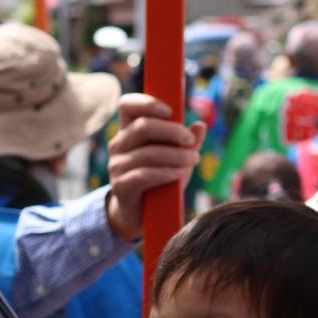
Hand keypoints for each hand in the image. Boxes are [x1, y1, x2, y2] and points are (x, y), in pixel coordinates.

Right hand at [105, 94, 202, 241]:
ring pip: (148, 153)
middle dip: (172, 131)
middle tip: (191, 141)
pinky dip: (166, 173)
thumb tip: (200, 126)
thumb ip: (187, 142)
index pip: (127, 105)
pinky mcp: (121, 186)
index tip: (170, 110)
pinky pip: (144, 175)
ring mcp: (117, 166)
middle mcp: (119, 144)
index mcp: (129, 130)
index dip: (147, 102)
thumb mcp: (176, 158)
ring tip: (193, 160)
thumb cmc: (160, 179)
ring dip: (176, 156)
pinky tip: (180, 174)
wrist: (141, 215)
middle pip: (143, 127)